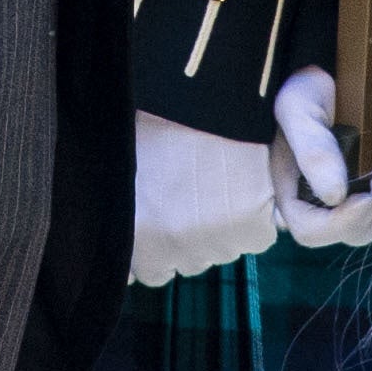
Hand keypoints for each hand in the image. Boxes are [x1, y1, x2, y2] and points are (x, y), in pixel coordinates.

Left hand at [132, 110, 278, 286]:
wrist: (211, 97)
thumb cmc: (160, 122)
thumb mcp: (125, 167)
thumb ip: (123, 210)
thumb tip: (118, 240)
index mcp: (132, 234)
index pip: (141, 273)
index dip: (151, 247)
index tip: (159, 223)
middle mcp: (169, 248)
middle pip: (182, 264)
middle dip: (185, 239)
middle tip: (192, 197)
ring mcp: (213, 244)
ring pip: (218, 252)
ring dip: (218, 230)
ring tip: (218, 187)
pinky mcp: (252, 233)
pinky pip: (253, 239)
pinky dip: (253, 220)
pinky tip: (245, 186)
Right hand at [271, 67, 371, 249]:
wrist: (327, 71)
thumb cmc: (302, 88)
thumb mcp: (298, 110)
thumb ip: (312, 151)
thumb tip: (336, 195)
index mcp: (291, 192)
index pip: (311, 230)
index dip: (342, 223)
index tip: (369, 199)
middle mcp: (318, 203)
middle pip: (347, 233)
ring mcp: (346, 198)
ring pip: (371, 227)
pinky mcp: (369, 188)